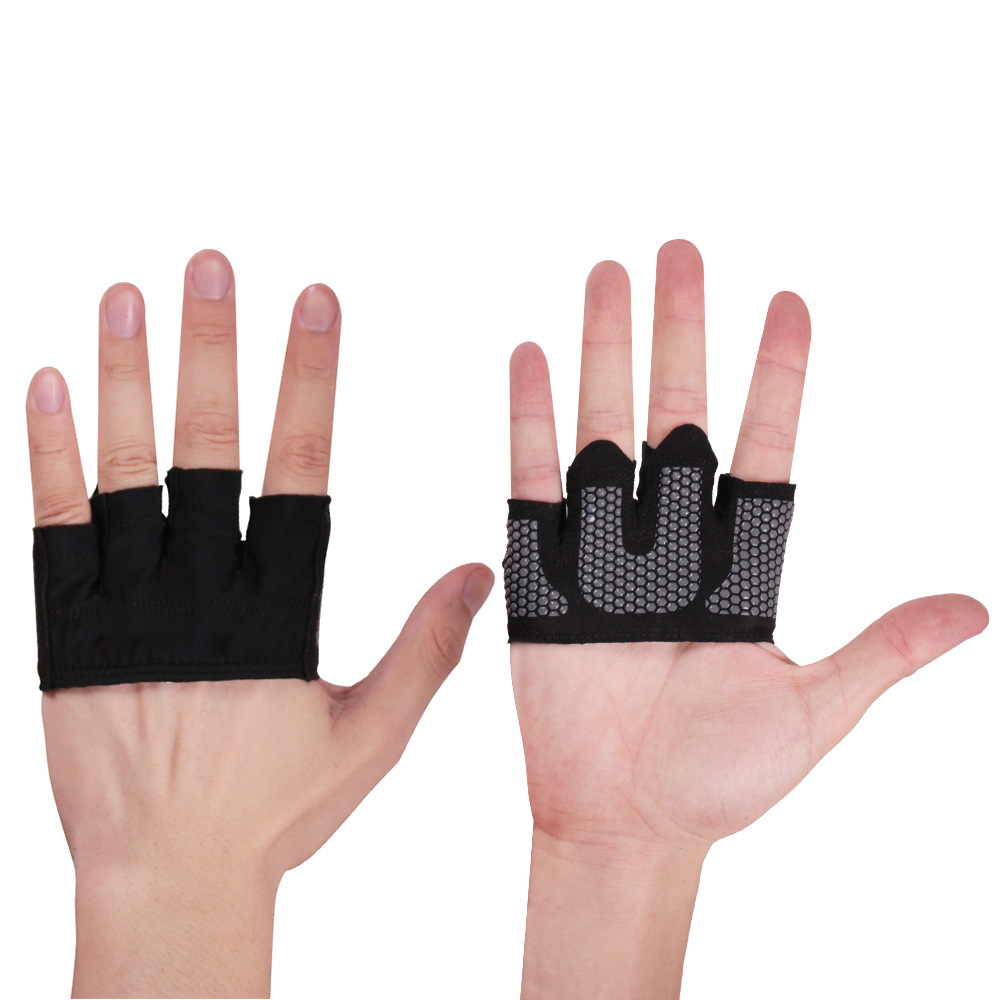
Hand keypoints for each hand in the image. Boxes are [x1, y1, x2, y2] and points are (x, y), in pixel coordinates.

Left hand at [26, 250, 493, 998]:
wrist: (166, 877)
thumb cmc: (275, 810)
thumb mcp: (371, 736)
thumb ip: (428, 649)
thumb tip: (482, 571)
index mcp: (277, 619)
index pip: (299, 475)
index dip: (308, 384)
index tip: (316, 305)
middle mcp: (197, 603)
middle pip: (204, 455)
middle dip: (211, 352)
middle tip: (210, 266)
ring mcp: (123, 616)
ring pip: (122, 479)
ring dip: (125, 380)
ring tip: (128, 294)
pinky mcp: (64, 639)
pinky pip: (53, 533)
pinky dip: (48, 456)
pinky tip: (52, 383)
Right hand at [510, 240, 986, 998]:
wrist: (627, 825)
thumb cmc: (718, 780)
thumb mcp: (817, 712)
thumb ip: (885, 650)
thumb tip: (976, 606)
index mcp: (740, 566)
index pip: (763, 445)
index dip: (777, 376)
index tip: (789, 301)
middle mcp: (671, 541)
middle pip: (679, 413)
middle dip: (682, 331)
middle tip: (681, 250)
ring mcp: (602, 548)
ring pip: (607, 425)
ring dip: (608, 349)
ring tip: (610, 272)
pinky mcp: (540, 570)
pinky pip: (533, 479)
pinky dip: (531, 417)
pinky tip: (534, 354)